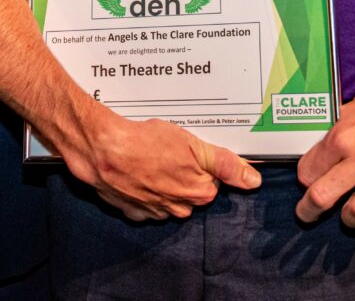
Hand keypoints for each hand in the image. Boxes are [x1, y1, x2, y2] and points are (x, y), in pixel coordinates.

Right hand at [57, 103, 260, 220]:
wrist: (101, 150)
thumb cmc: (144, 143)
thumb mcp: (191, 144)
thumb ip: (224, 163)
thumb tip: (253, 180)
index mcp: (198, 192)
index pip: (210, 179)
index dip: (198, 160)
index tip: (186, 148)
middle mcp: (179, 208)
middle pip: (189, 190)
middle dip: (180, 172)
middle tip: (165, 149)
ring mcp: (154, 212)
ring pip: (166, 196)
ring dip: (160, 180)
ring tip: (146, 157)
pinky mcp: (131, 210)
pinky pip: (143, 202)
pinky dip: (140, 188)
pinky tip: (134, 170)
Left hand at [297, 59, 354, 227]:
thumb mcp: (343, 112)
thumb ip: (329, 136)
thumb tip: (312, 154)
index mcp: (342, 137)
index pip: (309, 171)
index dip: (304, 178)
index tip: (306, 180)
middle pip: (324, 195)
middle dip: (309, 209)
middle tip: (305, 213)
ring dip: (348, 218)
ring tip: (345, 213)